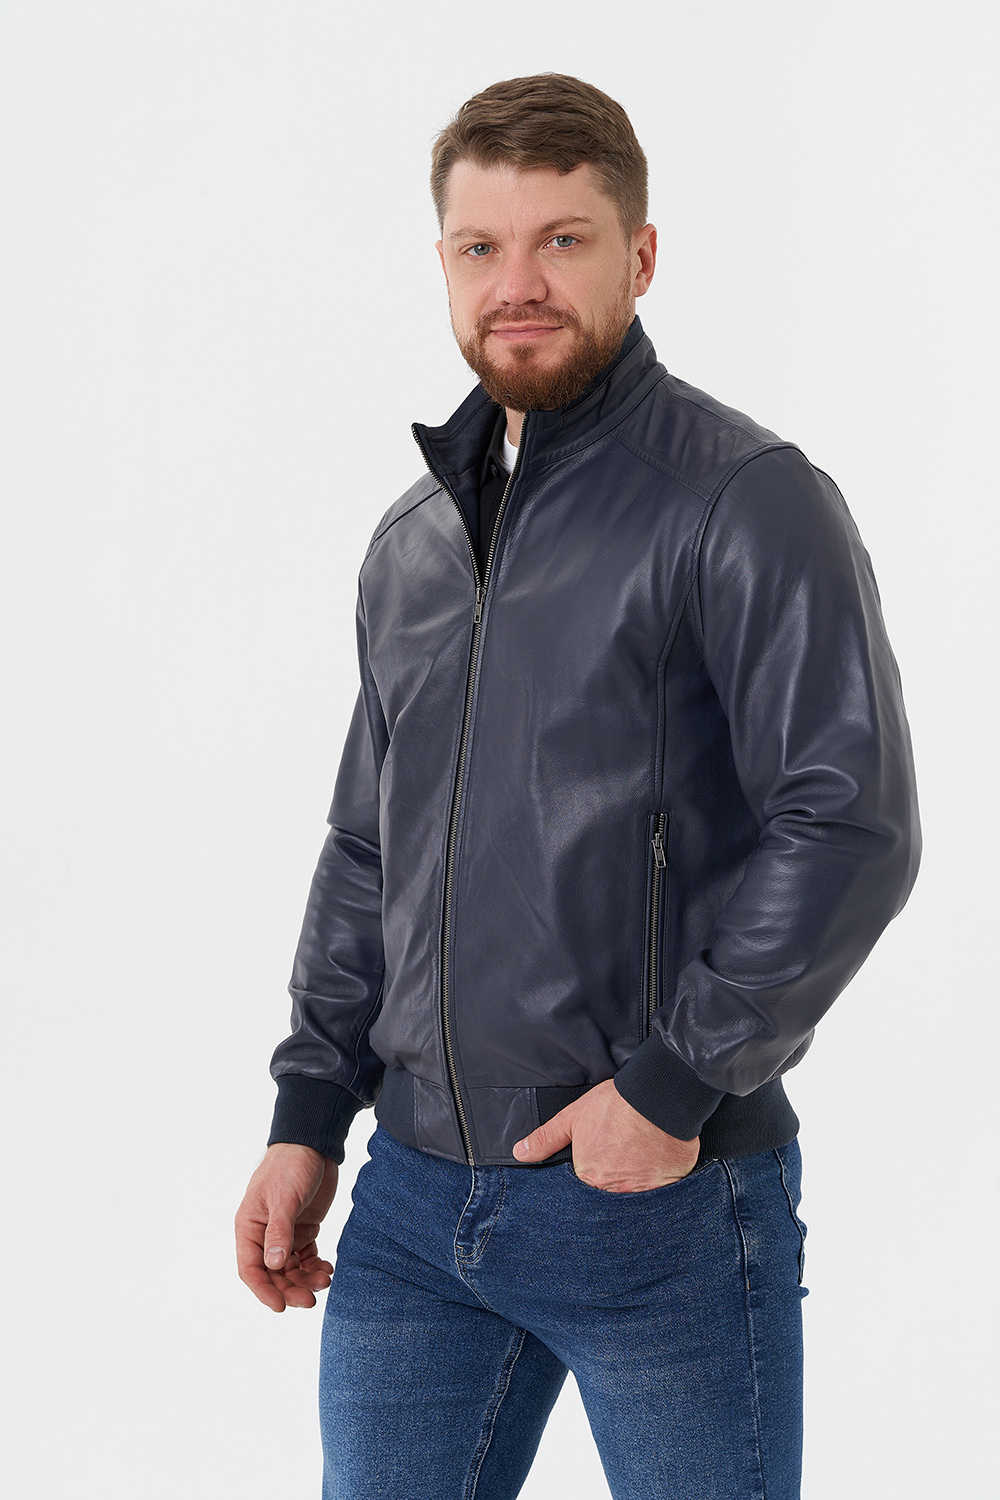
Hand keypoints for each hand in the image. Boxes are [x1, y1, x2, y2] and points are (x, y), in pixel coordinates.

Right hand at [235, 1143, 338, 1311]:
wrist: (313, 1143)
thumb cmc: (290, 1165)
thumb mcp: (284, 1198)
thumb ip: (279, 1232)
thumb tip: (274, 1265)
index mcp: (249, 1226)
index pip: (251, 1268)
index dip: (264, 1290)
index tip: (281, 1306)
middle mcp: (264, 1234)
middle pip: (273, 1274)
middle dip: (290, 1289)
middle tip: (310, 1300)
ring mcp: (285, 1233)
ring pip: (291, 1269)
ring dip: (306, 1279)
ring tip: (325, 1280)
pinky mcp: (304, 1228)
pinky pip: (306, 1257)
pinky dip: (315, 1266)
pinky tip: (327, 1269)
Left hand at [512, 1079, 698, 1191]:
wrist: (658, 1098)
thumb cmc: (616, 1105)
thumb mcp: (573, 1117)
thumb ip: (546, 1139)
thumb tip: (520, 1152)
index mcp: (588, 1176)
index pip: (584, 1188)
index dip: (591, 1174)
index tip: (600, 1161)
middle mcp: (613, 1190)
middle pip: (608, 1195)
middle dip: (612, 1182)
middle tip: (621, 1159)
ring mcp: (642, 1192)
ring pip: (633, 1197)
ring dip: (633, 1184)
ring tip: (638, 1161)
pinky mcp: (666, 1188)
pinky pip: (659, 1195)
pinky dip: (657, 1185)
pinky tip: (656, 1166)